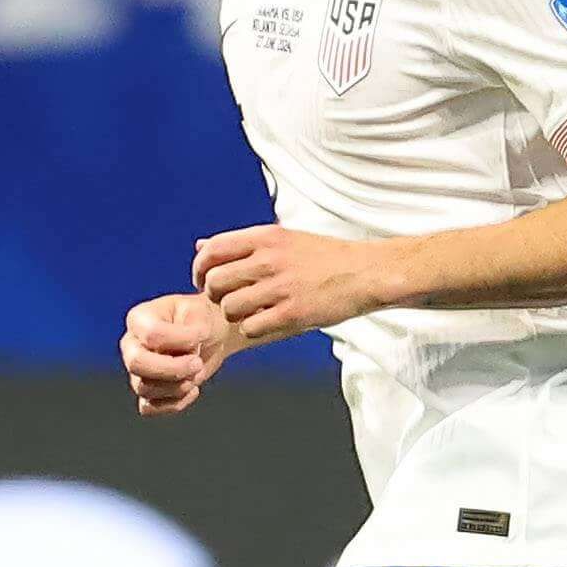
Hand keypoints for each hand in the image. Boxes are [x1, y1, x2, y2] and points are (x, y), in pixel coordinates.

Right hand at [120, 290, 231, 415]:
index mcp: (140, 319)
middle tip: (197, 365)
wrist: (209, 337)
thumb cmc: (201, 320)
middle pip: (136, 363)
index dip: (180, 341)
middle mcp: (131, 345)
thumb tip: (187, 353)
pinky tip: (192, 390)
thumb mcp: (202, 314)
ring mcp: (135, 371)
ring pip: (145, 388)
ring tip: (196, 372)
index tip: (200, 340)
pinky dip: (174, 404)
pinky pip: (149, 407)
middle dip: (172, 369)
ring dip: (178, 385)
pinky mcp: (146, 392)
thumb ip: (194, 331)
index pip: (151, 334)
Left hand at [191, 226, 400, 343]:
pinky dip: (253, 329)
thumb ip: (241, 244)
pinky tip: (267, 322)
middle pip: (215, 282)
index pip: (212, 251)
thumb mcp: (282, 238)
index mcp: (265, 237)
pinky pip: (251, 327)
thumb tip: (201, 247)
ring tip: (251, 312)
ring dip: (234, 315)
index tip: (204, 281)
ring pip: (229, 308)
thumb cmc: (324, 257)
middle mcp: (269, 259)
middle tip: (227, 301)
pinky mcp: (293, 314)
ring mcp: (281, 287)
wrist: (366, 272)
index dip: (199, 270)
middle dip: (214, 296)